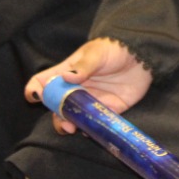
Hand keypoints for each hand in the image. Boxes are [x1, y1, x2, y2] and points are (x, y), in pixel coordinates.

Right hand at [24, 38, 152, 133]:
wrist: (144, 56)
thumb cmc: (115, 48)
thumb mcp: (97, 53)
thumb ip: (84, 66)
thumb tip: (66, 77)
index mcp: (68, 72)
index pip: (43, 82)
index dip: (35, 90)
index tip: (36, 97)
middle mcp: (76, 89)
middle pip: (56, 106)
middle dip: (55, 115)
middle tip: (63, 120)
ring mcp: (91, 100)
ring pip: (73, 117)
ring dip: (69, 124)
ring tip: (72, 127)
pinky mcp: (108, 109)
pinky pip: (95, 123)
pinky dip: (89, 129)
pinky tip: (89, 130)